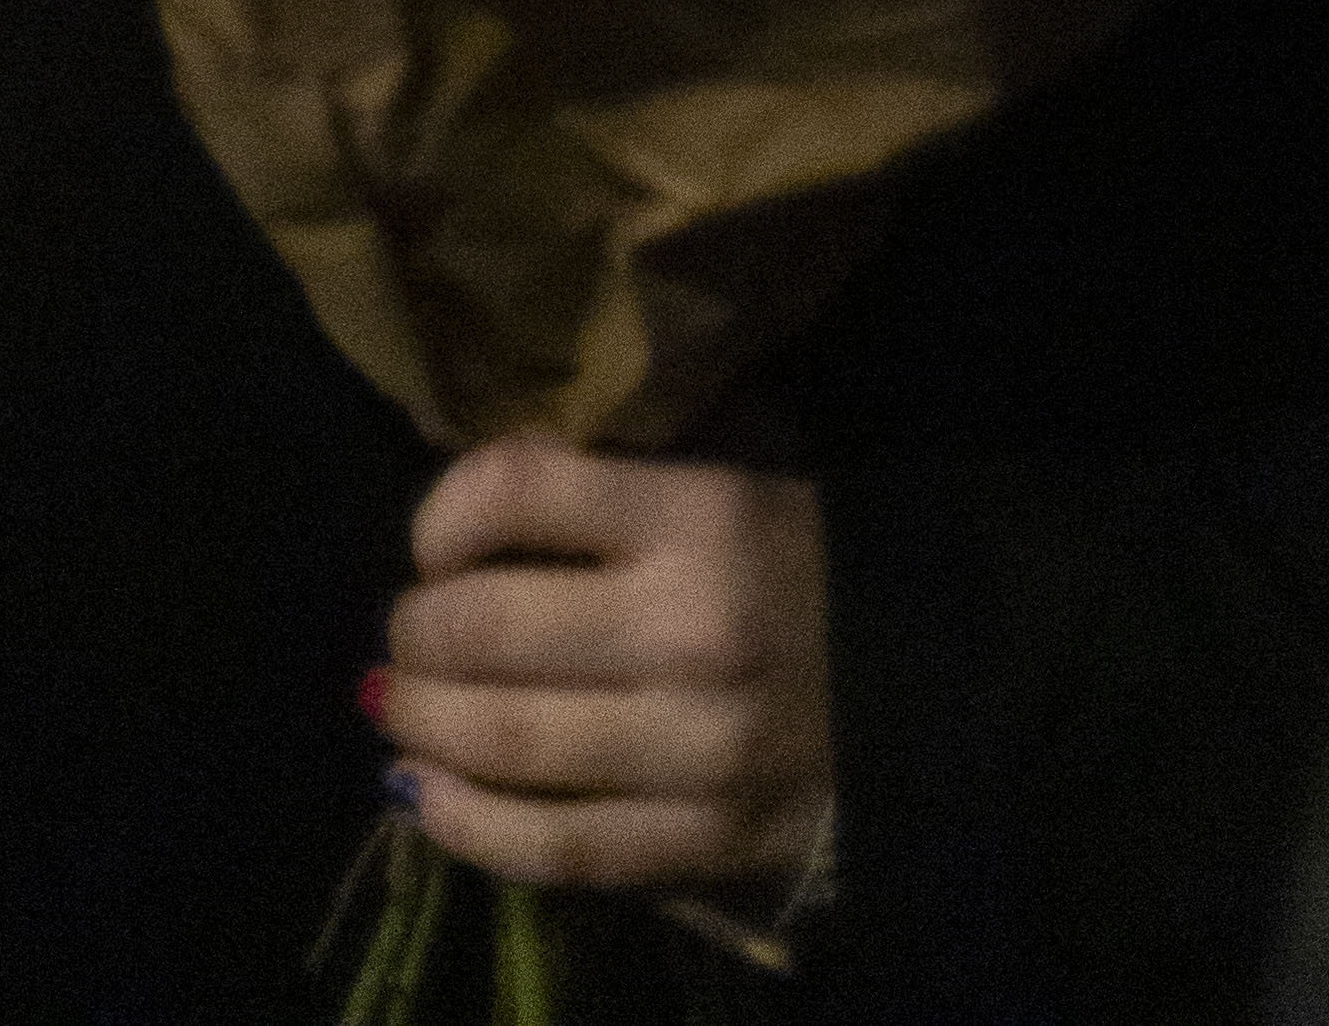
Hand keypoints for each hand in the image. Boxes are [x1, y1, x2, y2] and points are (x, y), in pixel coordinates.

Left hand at [373, 437, 830, 896]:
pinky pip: (558, 847)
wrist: (930, 683)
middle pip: (487, 630)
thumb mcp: (714, 481)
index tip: (430, 544)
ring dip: (423, 729)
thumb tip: (459, 514)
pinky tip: (423, 800)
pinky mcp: (705, 842)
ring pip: (509, 745)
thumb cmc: (794, 562)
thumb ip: (597, 487)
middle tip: (403, 636)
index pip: (518, 491)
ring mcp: (698, 749)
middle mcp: (691, 629)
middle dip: (415, 634)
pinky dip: (469, 828)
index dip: (441, 514)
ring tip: (398, 712)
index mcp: (698, 514)